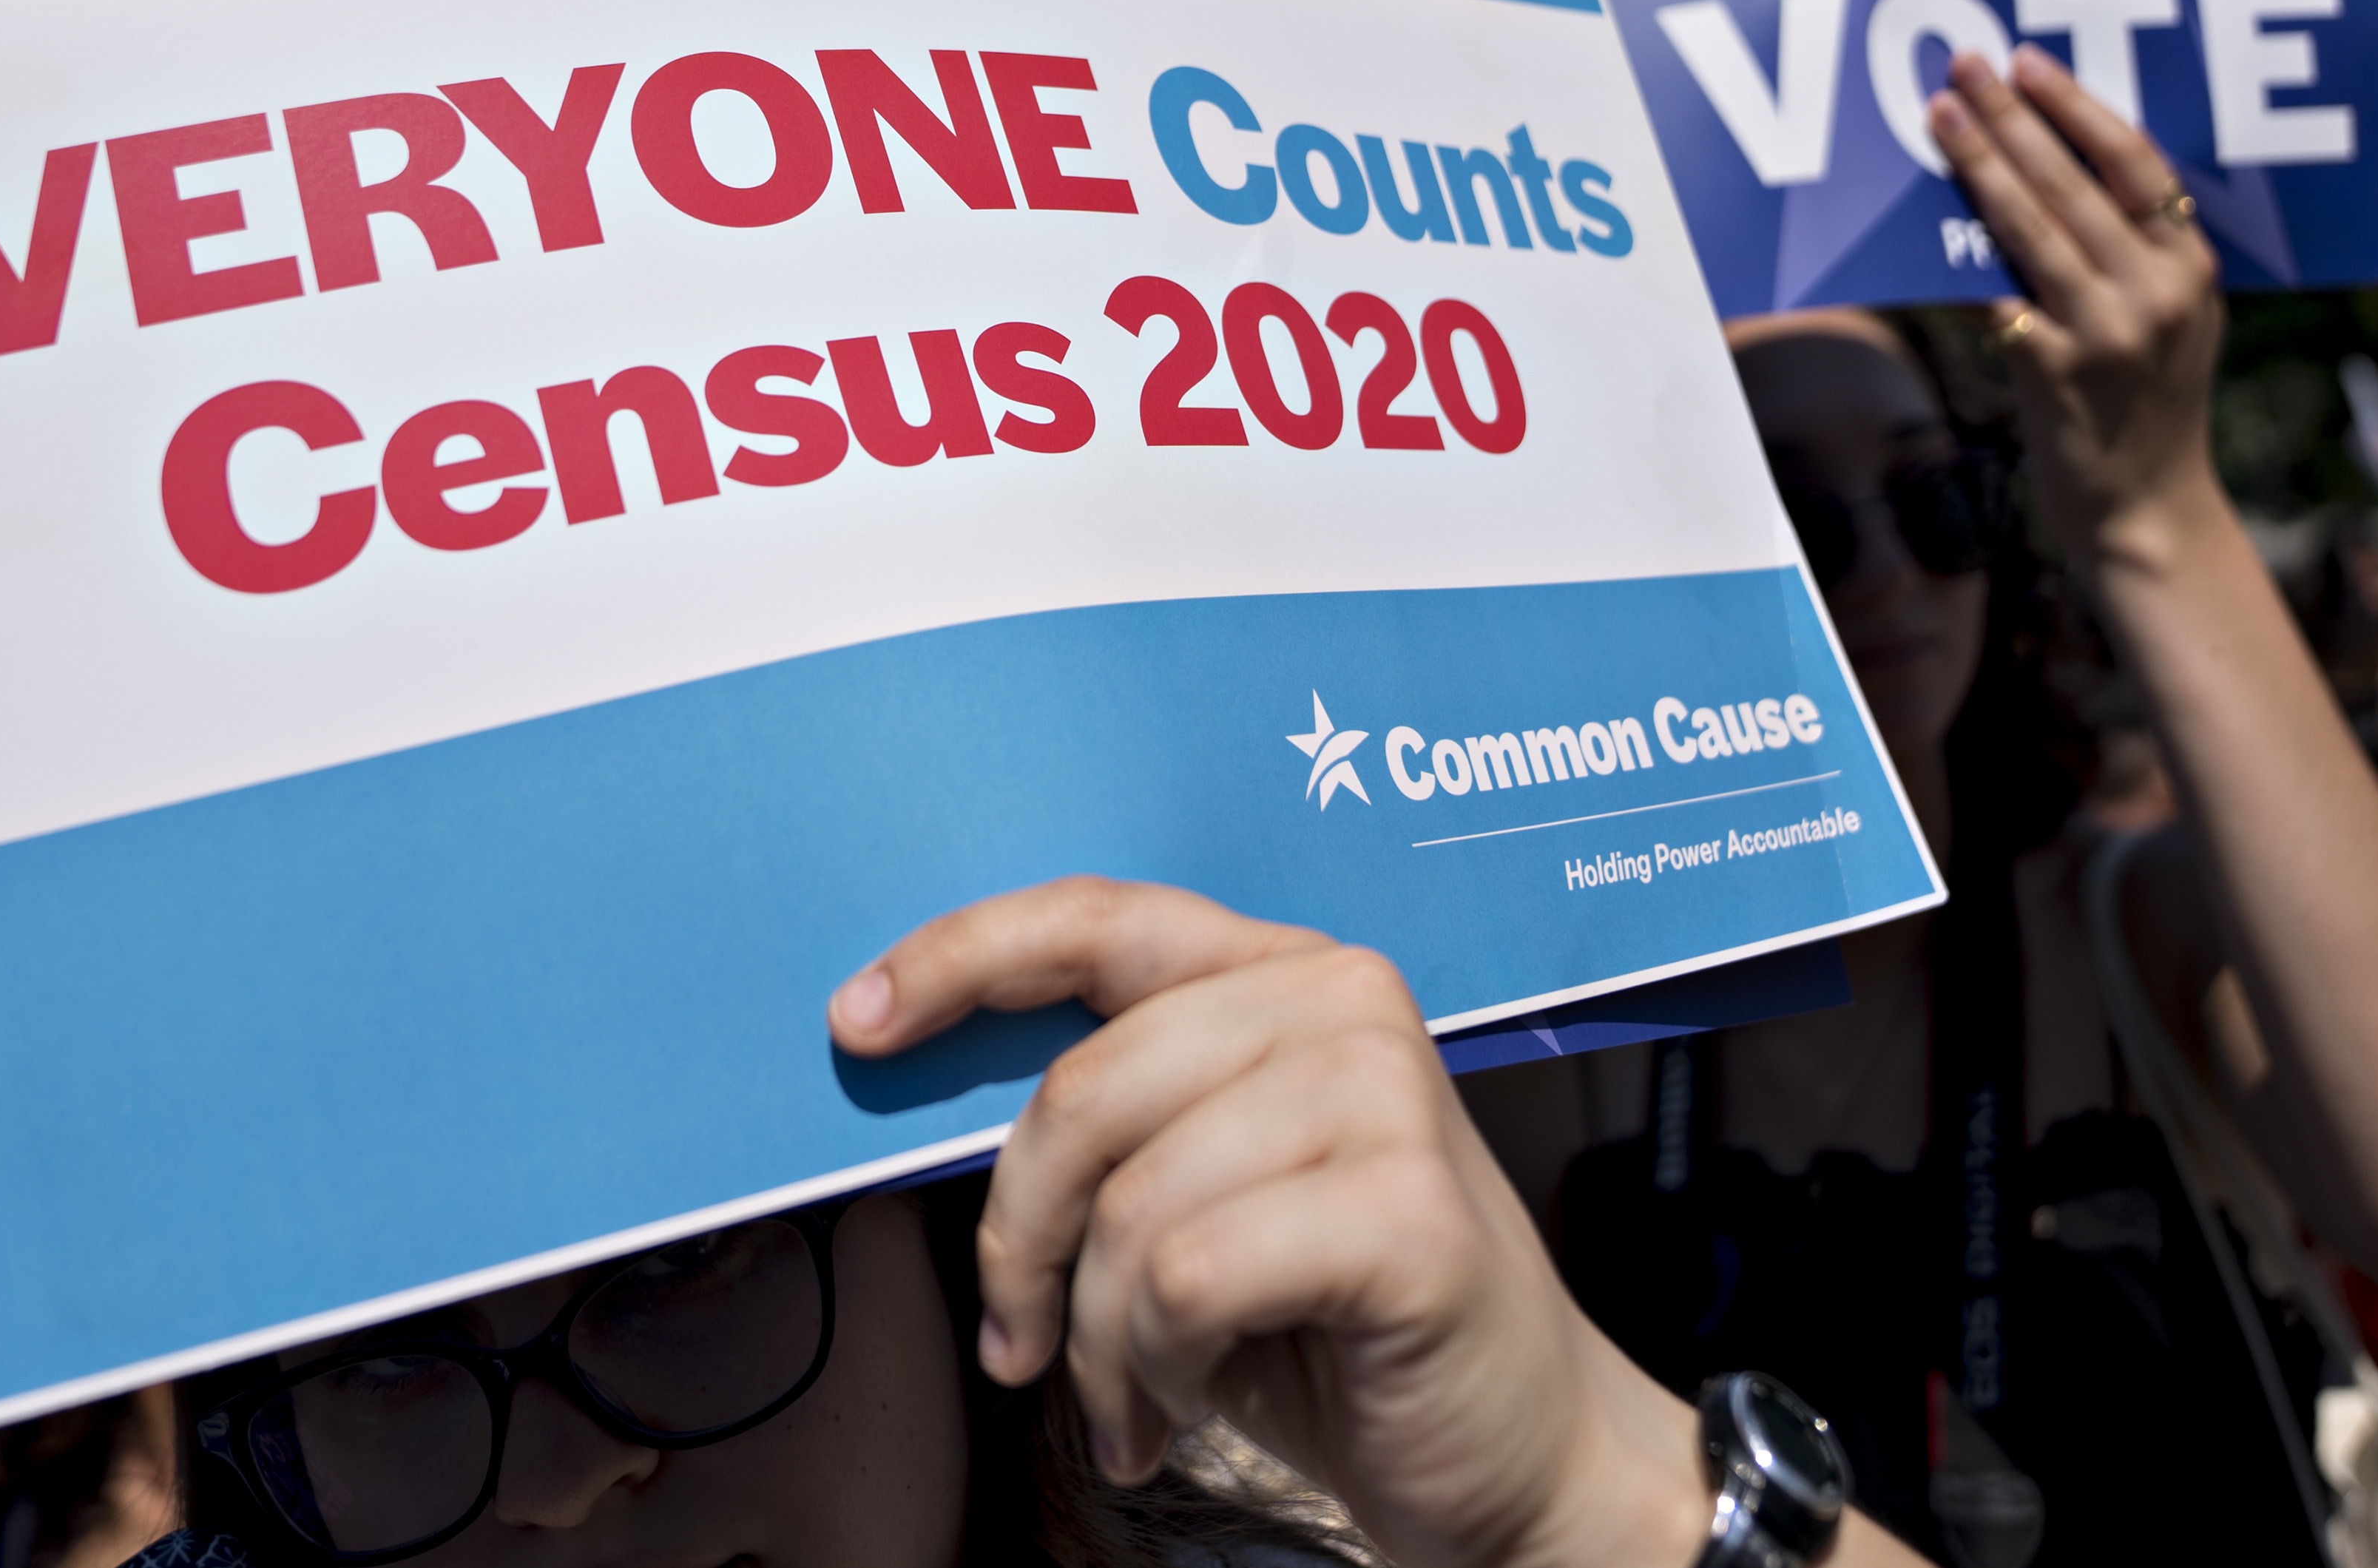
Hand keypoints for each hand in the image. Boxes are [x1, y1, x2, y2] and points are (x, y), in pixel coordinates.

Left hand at [827, 878, 1703, 1567]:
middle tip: (1023, 1348)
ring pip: (1126, 1204)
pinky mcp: (1407, 1209)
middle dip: (1016, 1242)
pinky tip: (1190, 1406)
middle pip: (1082, 1092)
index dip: (962, 956)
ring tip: (1135, 1398)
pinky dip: (1158, 1368)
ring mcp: (1386, 1093)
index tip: (857, 1022)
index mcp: (1286, 972)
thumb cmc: (1338, 1327)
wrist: (1520, 1458)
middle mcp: (1341, 1000)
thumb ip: (1114, 1121)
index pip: (1097, 919)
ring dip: (1097, 1339)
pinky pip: (1184, 1278)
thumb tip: (925, 1084)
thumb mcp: (1202, 1190)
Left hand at [1926, 47, 2222, 567]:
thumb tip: (2063, 162)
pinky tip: (1921, 212)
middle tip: (1966, 67)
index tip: (2030, 63)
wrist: (2147, 507)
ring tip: (1940, 115)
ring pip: (2029, 224)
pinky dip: (1956, 252)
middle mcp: (2153, 291)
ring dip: (1978, 162)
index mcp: (2190, 267)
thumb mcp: (2175, 317)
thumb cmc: (2152, 402)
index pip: (2134, 162)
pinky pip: (1992, 291)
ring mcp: (2103, 330)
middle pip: (2073, 180)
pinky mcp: (2051, 369)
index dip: (2078, 106)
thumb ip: (2139, 250)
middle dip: (2014, 116)